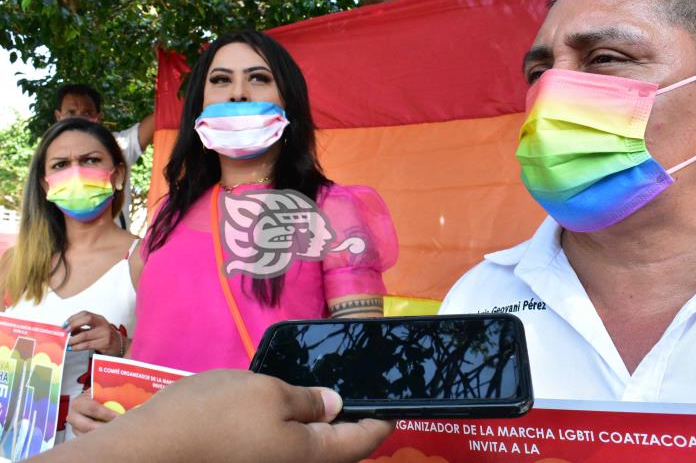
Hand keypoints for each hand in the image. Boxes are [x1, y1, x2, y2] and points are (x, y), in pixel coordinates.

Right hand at [33, 370, 393, 462]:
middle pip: (338, 455)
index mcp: (309, 455)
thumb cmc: (215, 414)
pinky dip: (296, 436)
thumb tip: (336, 406)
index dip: (380, 423)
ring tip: (326, 403)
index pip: (361, 443)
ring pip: (310, 455)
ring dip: (323, 434)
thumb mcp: (267, 391)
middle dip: (353, 431)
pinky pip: (286, 454)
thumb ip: (306, 401)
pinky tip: (289, 415)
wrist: (150, 450)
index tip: (392, 409)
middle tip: (360, 401)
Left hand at [64, 311, 122, 354]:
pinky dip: (77, 347)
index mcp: (99, 318)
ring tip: (65, 343)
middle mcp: (102, 324)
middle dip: (73, 325)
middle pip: (87, 319)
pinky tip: (71, 348)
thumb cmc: (103, 336)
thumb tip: (65, 331)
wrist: (118, 344)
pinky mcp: (104, 344)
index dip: (73, 318)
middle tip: (65, 332)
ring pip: (85, 335)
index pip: (85, 313)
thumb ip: (81, 328)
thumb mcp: (94, 328)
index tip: (64, 325)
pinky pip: (87, 345)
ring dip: (72, 340)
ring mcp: (104, 333)